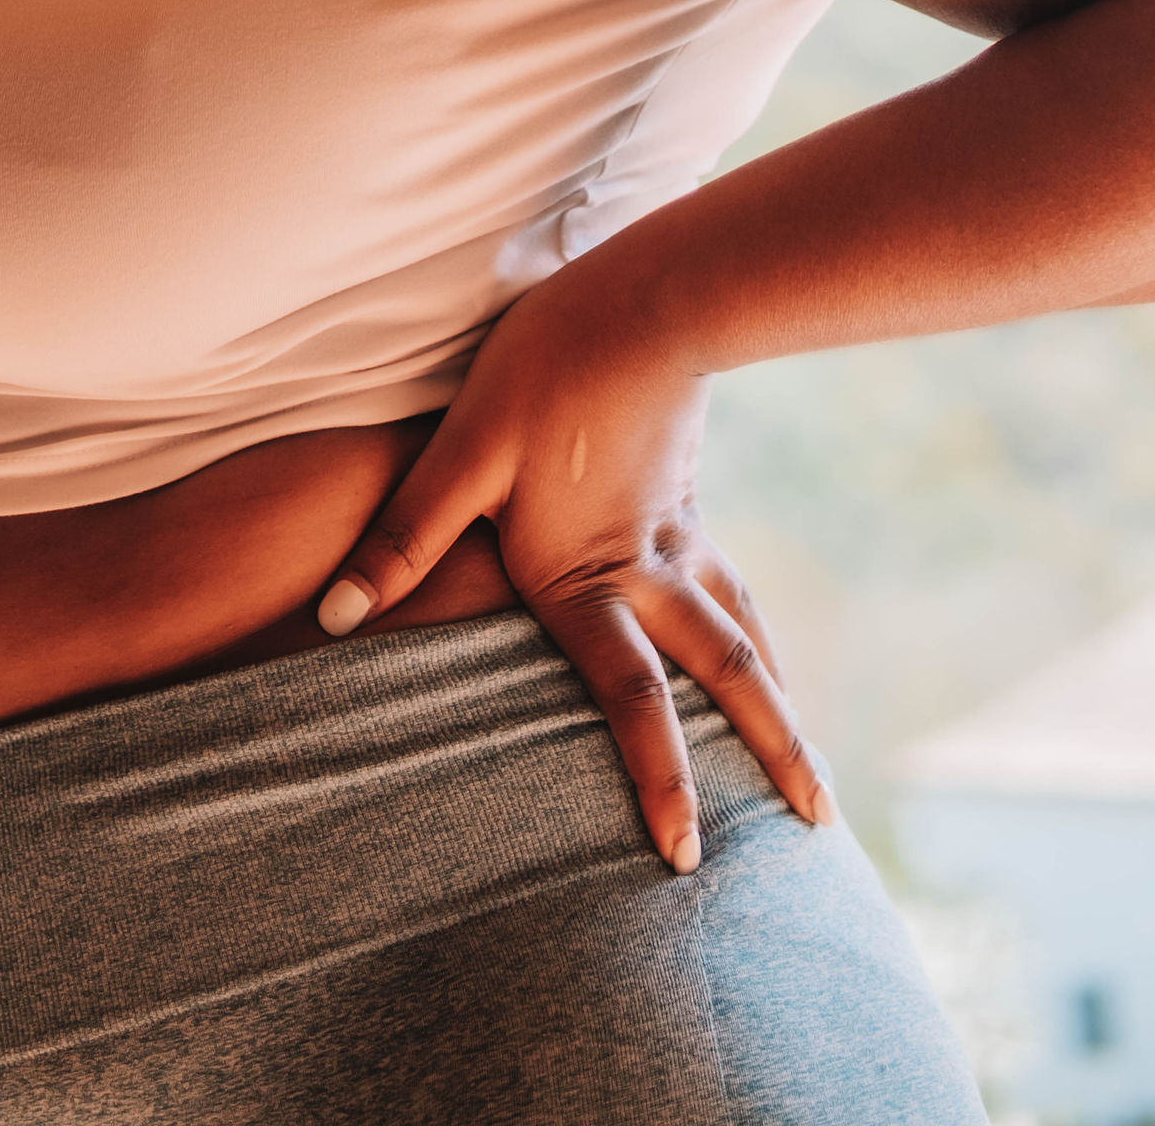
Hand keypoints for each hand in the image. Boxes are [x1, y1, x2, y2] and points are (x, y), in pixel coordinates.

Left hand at [315, 260, 832, 872]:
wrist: (636, 298)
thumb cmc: (540, 374)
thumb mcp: (461, 454)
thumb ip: (405, 539)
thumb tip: (335, 614)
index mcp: (587, 575)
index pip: (632, 701)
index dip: (660, 781)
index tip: (684, 856)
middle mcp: (649, 568)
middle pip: (728, 677)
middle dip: (773, 755)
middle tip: (819, 829)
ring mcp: (680, 532)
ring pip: (745, 634)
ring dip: (780, 702)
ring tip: (810, 762)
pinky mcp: (687, 497)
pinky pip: (735, 587)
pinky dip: (759, 634)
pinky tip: (762, 644)